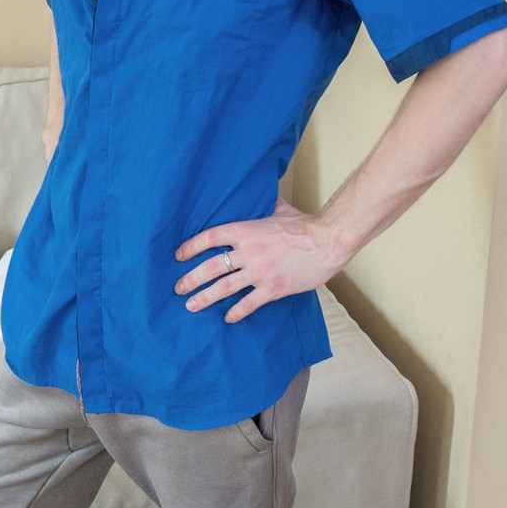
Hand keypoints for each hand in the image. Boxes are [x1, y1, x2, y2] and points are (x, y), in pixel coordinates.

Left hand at [173, 196, 347, 322]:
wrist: (328, 241)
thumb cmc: (305, 225)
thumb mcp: (280, 209)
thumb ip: (264, 204)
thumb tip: (258, 190)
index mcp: (247, 230)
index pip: (210, 237)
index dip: (191, 246)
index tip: (179, 255)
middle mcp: (250, 251)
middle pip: (212, 266)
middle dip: (191, 278)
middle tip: (178, 288)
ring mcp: (261, 271)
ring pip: (225, 287)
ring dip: (205, 298)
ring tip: (191, 305)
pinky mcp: (274, 288)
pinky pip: (249, 303)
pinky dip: (236, 312)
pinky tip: (227, 318)